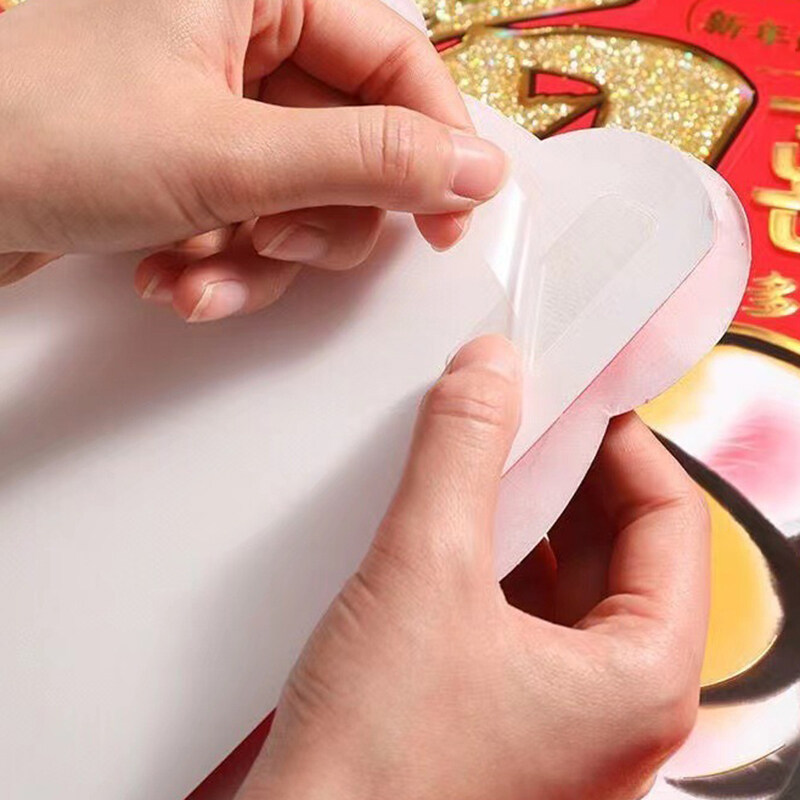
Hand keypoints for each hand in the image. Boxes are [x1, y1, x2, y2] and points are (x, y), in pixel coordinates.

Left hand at [0, 0, 505, 320]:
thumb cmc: (35, 134)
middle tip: (281, 243)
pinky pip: (252, 224)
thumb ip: (367, 160)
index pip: (397, 61)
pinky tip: (168, 278)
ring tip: (202, 273)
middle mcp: (241, 40)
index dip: (435, 144)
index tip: (453, 216)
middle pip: (354, 144)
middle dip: (321, 220)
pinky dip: (222, 266)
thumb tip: (473, 169)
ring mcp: (215, 109)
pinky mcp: (189, 166)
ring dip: (263, 258)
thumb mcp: (227, 154)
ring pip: (304, 199)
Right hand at [231, 335, 710, 799]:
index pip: (670, 514)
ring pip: (561, 573)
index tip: (571, 390)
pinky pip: (515, 606)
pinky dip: (485, 552)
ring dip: (518, 507)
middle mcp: (612, 703)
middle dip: (562, 468)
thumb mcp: (425, 575)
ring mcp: (556, 712)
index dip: (619, 438)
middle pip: (618, 542)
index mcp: (641, 679)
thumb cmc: (376, 773)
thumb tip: (492, 372)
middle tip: (512, 410)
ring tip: (470, 453)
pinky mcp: (499, 711)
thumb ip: (463, 456)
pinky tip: (439, 518)